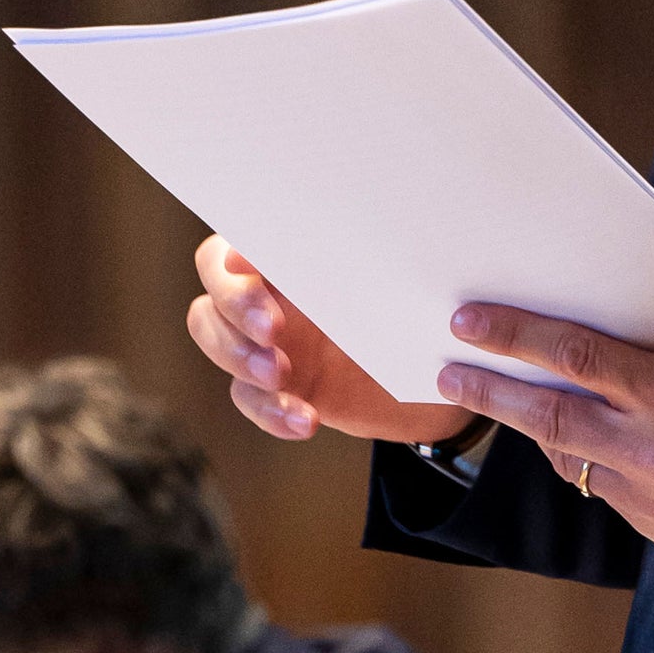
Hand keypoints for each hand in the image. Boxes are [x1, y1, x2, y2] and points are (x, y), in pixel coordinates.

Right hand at [188, 237, 465, 450]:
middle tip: (272, 330)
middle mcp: (267, 294)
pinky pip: (247, 398)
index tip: (250, 266)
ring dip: (239, 359)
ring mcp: (265, 342)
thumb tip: (332, 231)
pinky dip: (271, 411)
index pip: (232, 248)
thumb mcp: (392, 280)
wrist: (440, 374)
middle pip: (213, 295)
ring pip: (215, 342)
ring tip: (281, 376)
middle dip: (235, 309)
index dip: (231, 258)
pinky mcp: (276, 388)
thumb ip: (356, 259)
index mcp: (288, 257)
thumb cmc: (416, 308)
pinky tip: (304, 420)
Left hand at [433, 304, 653, 562]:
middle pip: (552, 417)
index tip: (470, 324)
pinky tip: (583, 446)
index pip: (578, 358)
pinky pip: (608, 492)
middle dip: (493, 392)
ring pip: (573, 460)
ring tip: (505, 402)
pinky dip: (591, 464)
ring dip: (538, 430)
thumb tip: (584, 351)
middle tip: (451, 373)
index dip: (515, 338)